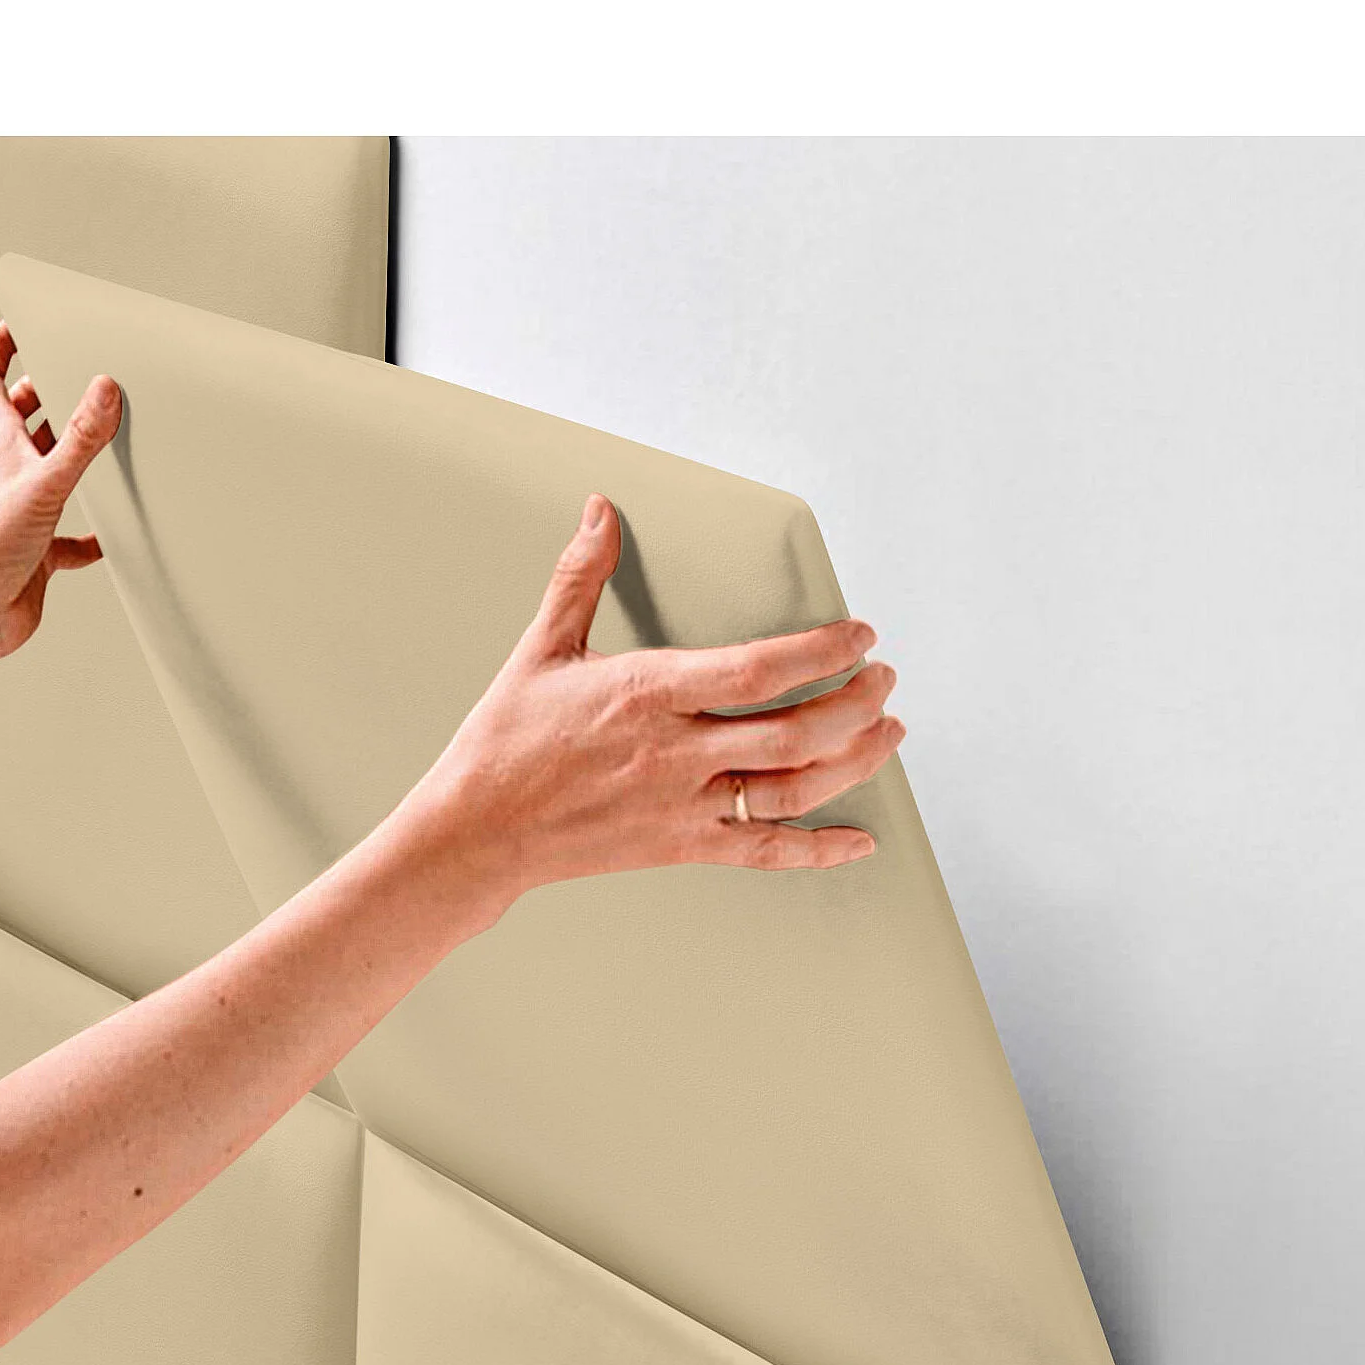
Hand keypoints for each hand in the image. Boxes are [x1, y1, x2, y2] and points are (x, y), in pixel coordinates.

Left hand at [0, 322, 123, 661]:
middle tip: (74, 374)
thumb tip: (104, 388)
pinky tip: (110, 536)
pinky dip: (90, 534)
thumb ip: (79, 438)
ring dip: (70, 455)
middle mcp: (5, 474)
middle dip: (44, 393)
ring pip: (47, 471)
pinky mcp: (37, 552)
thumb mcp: (44, 483)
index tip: (20, 323)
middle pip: (19, 419)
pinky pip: (68, 538)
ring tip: (103, 439)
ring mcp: (21, 512)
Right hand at [396, 494, 901, 909]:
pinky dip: (820, 850)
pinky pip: (765, 853)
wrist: (476, 831)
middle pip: (794, 733)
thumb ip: (580, 578)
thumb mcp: (541, 650)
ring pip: (792, 790)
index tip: (858, 634)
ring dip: (854, 761)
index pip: (756, 670)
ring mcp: (683, 806)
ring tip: (888, 733)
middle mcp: (675, 753)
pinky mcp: (681, 846)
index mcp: (647, 694)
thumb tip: (600, 512)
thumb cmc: (504, 743)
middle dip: (855, 704)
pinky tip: (860, 842)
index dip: (820, 651)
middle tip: (884, 679)